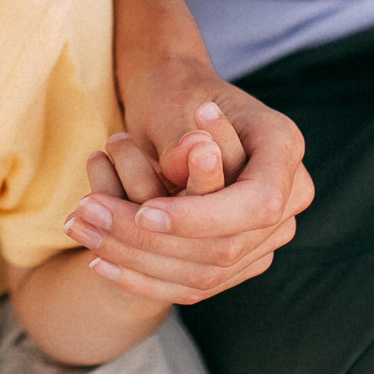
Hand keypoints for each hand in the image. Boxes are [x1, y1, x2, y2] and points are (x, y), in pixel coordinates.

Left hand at [66, 55, 312, 305]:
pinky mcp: (242, 256)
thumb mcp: (175, 100)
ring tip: (82, 233)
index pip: (256, 203)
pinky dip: (145, 278)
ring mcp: (270, 231)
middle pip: (228, 245)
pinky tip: (99, 262)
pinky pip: (198, 282)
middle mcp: (290, 193)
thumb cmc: (177, 91)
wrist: (181, 103)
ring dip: (138, 262)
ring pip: (209, 272)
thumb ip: (183, 133)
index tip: (143, 212)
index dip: (200, 216)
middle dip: (153, 241)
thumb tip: (188, 161)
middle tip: (89, 216)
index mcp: (284, 146)